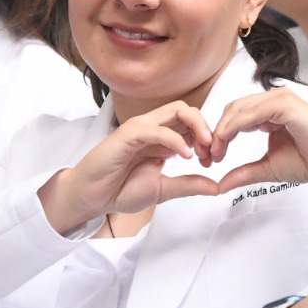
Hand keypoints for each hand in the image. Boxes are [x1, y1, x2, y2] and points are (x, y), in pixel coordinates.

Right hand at [38, 101, 219, 233]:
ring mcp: (140, 128)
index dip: (207, 138)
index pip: (191, 123)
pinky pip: (157, 129)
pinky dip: (176, 140)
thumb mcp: (163, 190)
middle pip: (187, 110)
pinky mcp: (128, 134)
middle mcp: (153, 128)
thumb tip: (216, 186)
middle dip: (206, 128)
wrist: (92, 198)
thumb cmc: (120, 190)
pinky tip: (185, 156)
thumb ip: (188, 185)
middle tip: (213, 152)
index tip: (212, 161)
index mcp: (161, 138)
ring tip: (204, 150)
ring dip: (197, 127)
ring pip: (176, 110)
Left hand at [209, 87, 307, 192]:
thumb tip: (219, 185)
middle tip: (209, 157)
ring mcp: (279, 99)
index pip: (235, 115)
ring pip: (238, 109)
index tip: (211, 158)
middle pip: (232, 109)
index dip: (219, 134)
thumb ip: (243, 172)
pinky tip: (225, 143)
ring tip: (216, 153)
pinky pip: (250, 113)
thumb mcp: (268, 168)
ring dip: (221, 130)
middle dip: (216, 132)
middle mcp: (273, 100)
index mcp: (270, 111)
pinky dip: (233, 127)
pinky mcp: (284, 104)